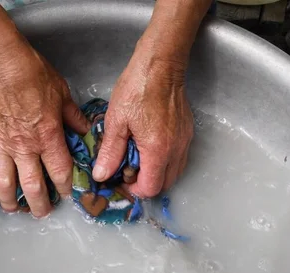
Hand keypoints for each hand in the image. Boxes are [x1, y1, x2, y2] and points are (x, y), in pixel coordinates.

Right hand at [0, 41, 89, 216]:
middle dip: (38, 204)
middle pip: (31, 186)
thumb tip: (86, 130)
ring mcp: (1, 144)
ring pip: (4, 181)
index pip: (59, 172)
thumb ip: (74, 117)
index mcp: (48, 139)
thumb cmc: (35, 76)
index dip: (64, 187)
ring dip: (9, 199)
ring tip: (14, 208)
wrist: (1, 63)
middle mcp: (24, 148)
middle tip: (42, 213)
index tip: (66, 195)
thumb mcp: (63, 95)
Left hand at [93, 51, 193, 197]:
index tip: (121, 180)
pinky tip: (149, 146)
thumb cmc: (137, 88)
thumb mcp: (116, 121)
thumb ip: (110, 152)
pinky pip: (179, 157)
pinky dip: (165, 161)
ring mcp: (185, 141)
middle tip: (128, 171)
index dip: (135, 190)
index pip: (151, 188)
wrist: (160, 65)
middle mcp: (176, 149)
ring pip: (175, 172)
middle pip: (166, 184)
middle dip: (147, 184)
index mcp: (157, 149)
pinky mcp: (187, 132)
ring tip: (138, 159)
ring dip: (157, 173)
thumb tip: (102, 175)